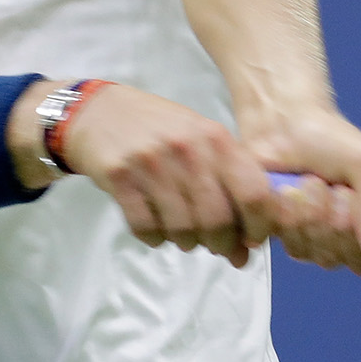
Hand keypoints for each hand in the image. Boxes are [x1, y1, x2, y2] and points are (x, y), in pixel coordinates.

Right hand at [58, 84, 277, 267]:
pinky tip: (157, 229)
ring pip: (182, 230)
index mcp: (216, 138)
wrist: (100, 111)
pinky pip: (146, 229)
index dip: (260, 226)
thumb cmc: (163, 129)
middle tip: (216, 245)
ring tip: (185, 235)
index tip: (253, 240)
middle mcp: (187, 149)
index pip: (253, 192)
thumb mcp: (204, 140)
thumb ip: (230, 186)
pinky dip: (156, 239)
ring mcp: (152, 164)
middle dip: (221, 244)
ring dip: (188, 242)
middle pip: (217, 220)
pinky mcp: (120, 179)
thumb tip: (246, 250)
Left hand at [245, 110, 360, 276]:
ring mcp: (329, 243)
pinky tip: (286, 193)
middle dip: (344, 222)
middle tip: (338, 187)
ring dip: (312, 212)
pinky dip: (288, 215)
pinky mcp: (296, 241)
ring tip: (310, 180)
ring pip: (324, 255)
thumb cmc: (331, 139)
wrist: (282, 128)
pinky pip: (294, 248)